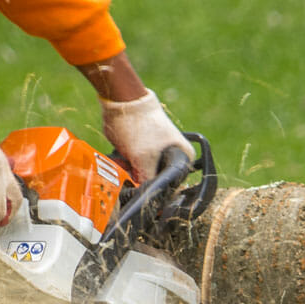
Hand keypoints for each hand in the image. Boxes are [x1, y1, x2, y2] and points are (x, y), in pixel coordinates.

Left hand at [76, 52, 193, 182]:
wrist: (122, 101)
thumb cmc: (138, 125)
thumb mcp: (143, 159)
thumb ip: (146, 181)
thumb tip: (146, 202)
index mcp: (184, 157)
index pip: (173, 186)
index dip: (159, 194)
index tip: (144, 194)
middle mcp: (174, 155)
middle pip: (156, 181)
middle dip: (141, 182)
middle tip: (131, 172)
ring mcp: (157, 152)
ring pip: (142, 175)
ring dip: (131, 174)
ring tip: (124, 160)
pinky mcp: (142, 150)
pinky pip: (133, 166)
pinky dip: (126, 166)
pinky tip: (120, 158)